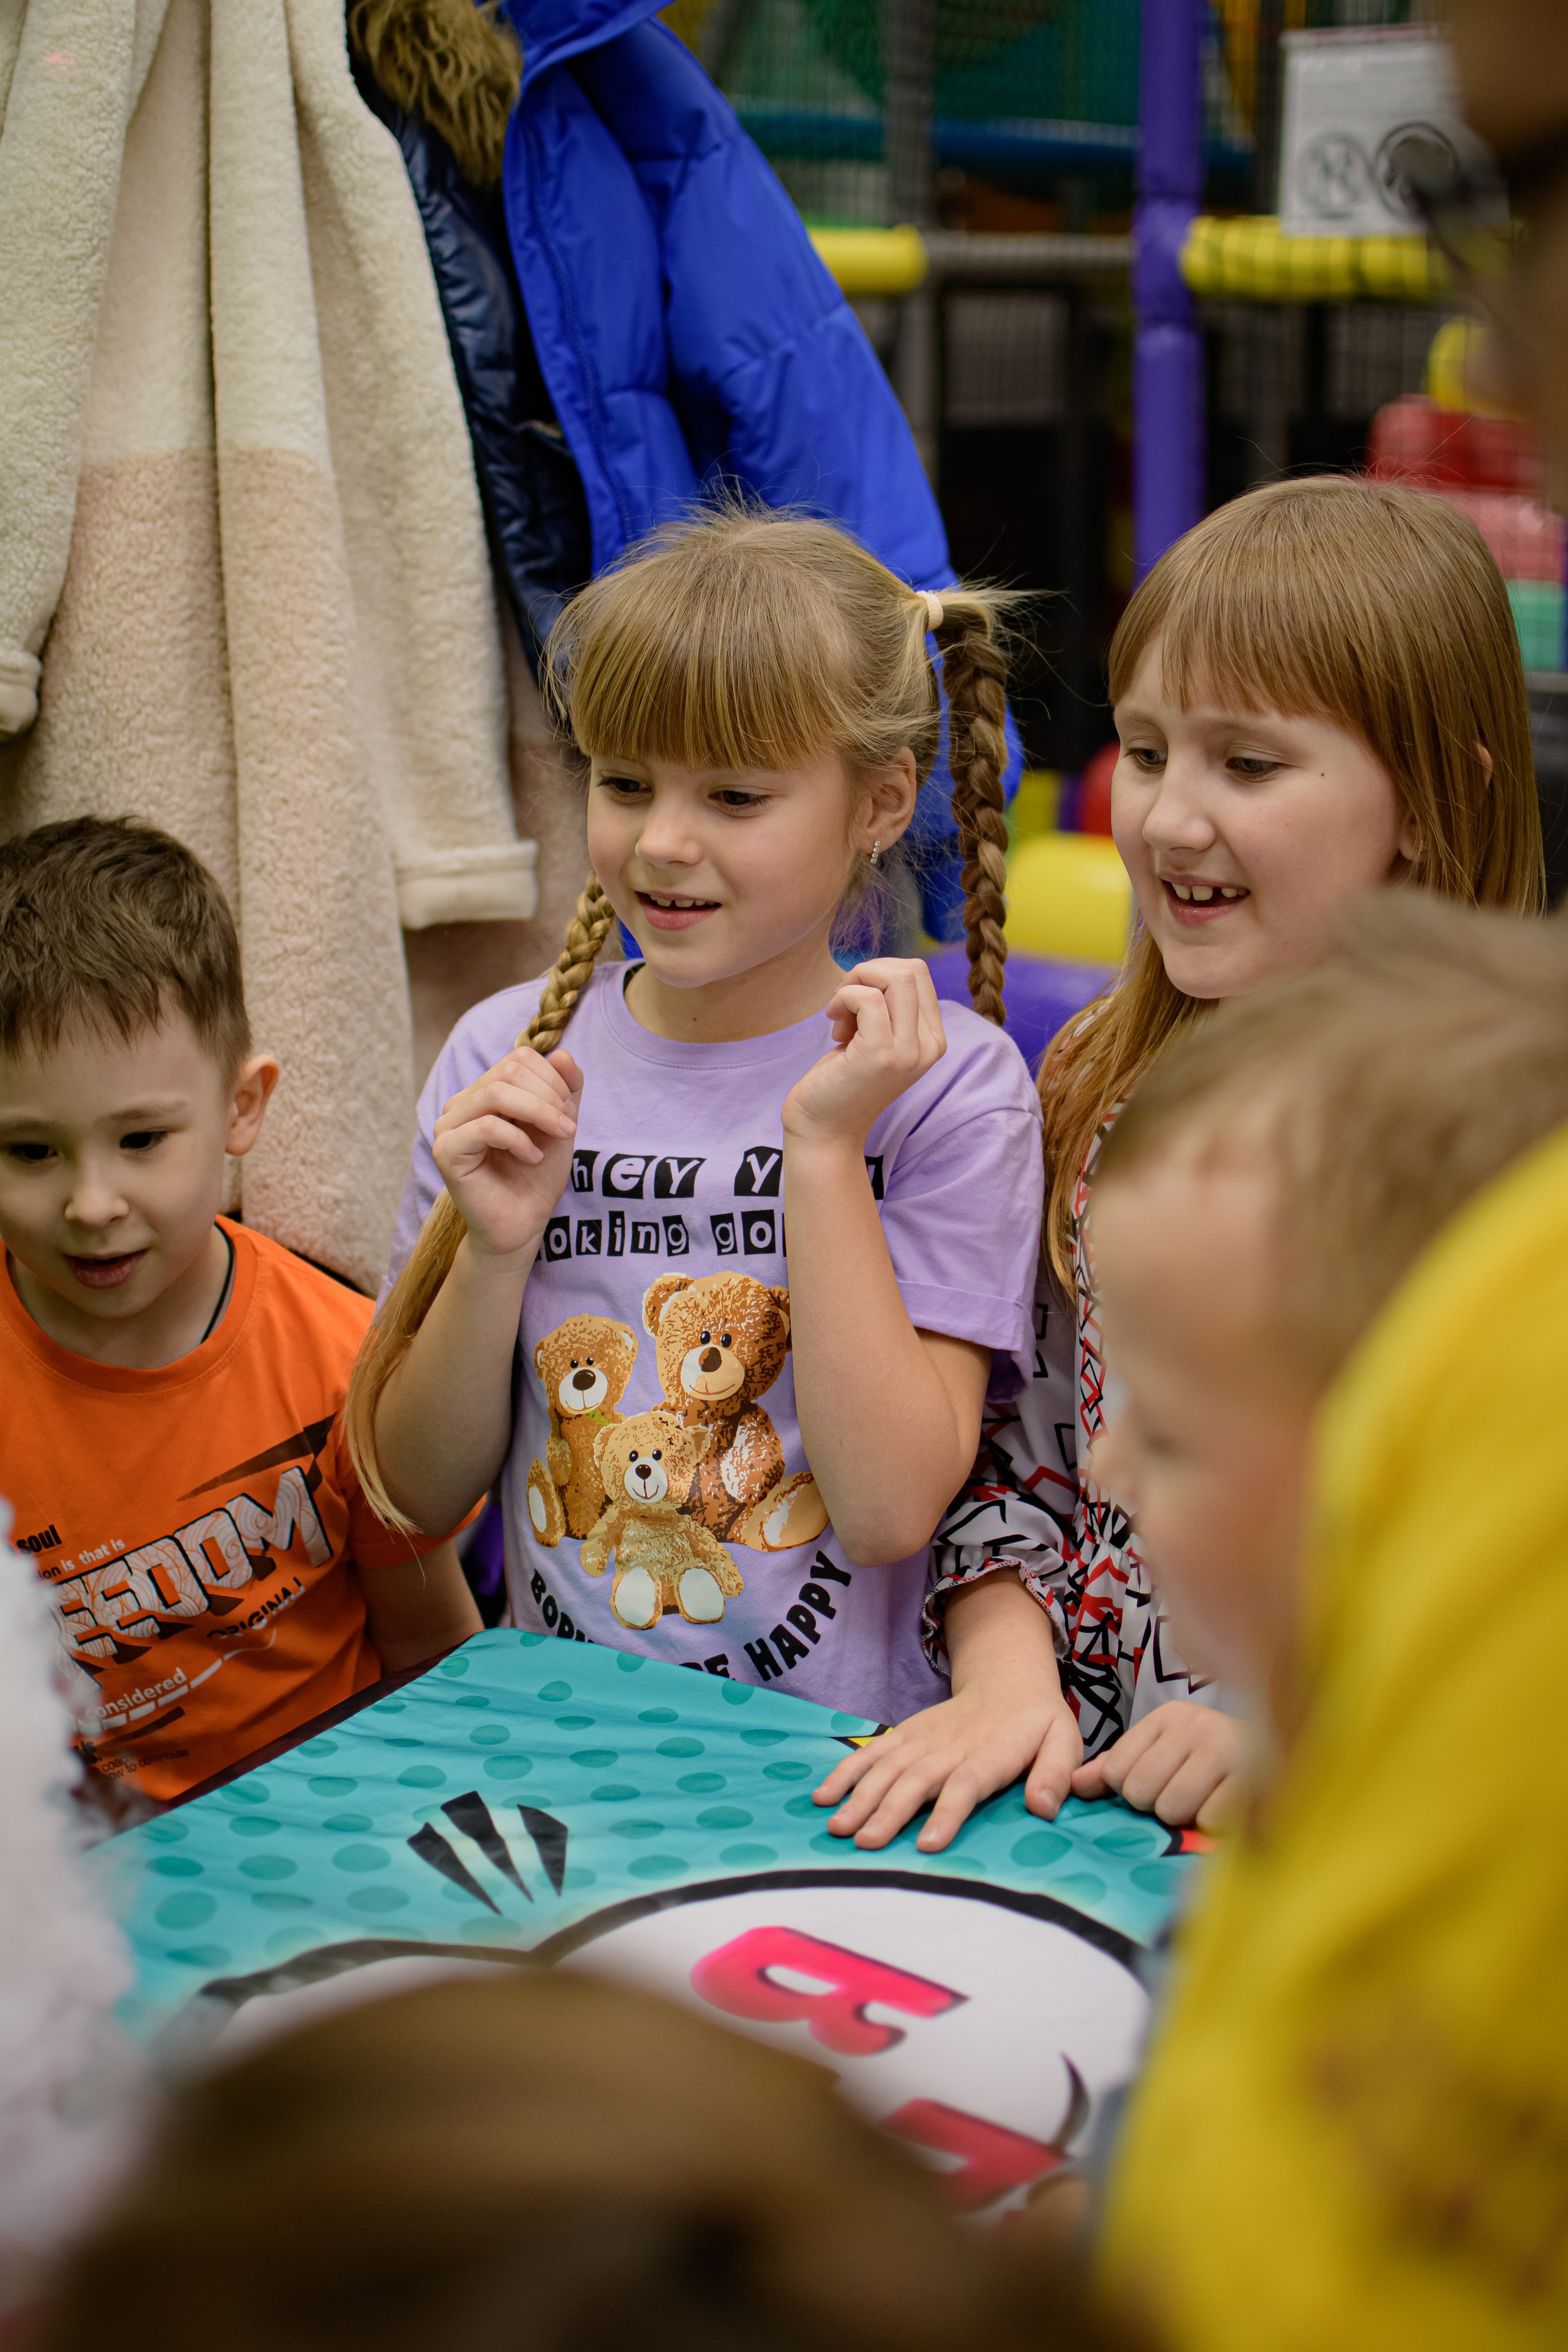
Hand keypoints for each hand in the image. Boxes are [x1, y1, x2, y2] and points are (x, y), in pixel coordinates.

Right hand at [431, 1047, 581, 1259]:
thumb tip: (562, 1053)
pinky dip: (518, 1139)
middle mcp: (462, 1103)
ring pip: (496, 1093)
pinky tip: (532, 1158)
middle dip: (548, 1096)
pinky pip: (486, 1127)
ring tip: (558, 1137)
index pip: (519, 1057)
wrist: (523, 1223)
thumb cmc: (538, 1175)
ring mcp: (449, 1125)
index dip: (552, 1079)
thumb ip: (566, 1089)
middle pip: (509, 1071)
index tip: (570, 1112)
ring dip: (538, 1113)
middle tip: (568, 1127)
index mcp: (486, 1091)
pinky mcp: (446, 1150)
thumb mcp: (561, 1124)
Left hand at [782, 959, 945, 1149]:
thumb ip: (887, 1006)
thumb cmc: (844, 1078)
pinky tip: (832, 1022)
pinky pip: (867, 998)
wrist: (825, 1128)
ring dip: (854, 984)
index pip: (919, 974)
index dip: (880, 973)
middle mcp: (929, 1045)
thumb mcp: (877, 1037)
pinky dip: (843, 998)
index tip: (855, 1001)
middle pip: (910, 970)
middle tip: (843, 1002)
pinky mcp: (881, 1054)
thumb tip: (875, 968)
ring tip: (838, 1013)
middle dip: (867, 973)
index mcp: (933, 1039)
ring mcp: (908, 1051)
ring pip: (895, 978)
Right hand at [811, 1678, 1082, 1852]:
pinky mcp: (904, 1735)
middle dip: (888, 1812)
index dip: (947, 1813)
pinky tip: (823, 1795)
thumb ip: (1056, 1773)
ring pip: (886, 1768)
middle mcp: (949, 1746)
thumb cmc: (1037, 1723)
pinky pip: (871, 1753)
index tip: (928, 1844)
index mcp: (990, 1753)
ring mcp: (921, 1739)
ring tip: (837, 1827)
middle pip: (916, 1780)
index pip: (966, 1784)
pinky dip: (846, 1772)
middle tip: (866, 1845)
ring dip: (860, 1796)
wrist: (1006, 1679)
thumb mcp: (1064, 1740)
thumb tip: (1044, 1809)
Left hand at [1069, 1700, 1246, 1831]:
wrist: (1279, 1753)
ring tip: (1204, 1800)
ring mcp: (1225, 1750)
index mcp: (1168, 1717)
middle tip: (1184, 1794)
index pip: (1116, 1770)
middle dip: (1157, 1805)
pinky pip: (1210, 1819)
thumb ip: (1115, 1767)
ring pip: (1171, 1808)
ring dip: (1185, 1817)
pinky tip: (1226, 1807)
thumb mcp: (1161, 1751)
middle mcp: (1195, 1726)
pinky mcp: (1253, 1779)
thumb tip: (1072, 1785)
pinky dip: (1214, 1824)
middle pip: (1140, 1791)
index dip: (1131, 1790)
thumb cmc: (1210, 1759)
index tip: (1158, 1783)